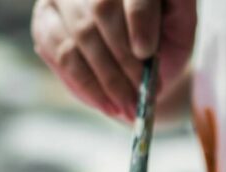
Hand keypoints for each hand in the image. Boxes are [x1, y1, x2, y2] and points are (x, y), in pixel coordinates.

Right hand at [31, 0, 196, 118]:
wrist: (139, 55)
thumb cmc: (163, 36)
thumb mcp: (180, 23)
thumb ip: (178, 11)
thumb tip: (163, 16)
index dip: (138, 18)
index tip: (145, 52)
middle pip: (101, 10)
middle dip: (124, 60)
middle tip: (141, 94)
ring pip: (81, 36)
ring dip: (108, 79)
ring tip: (129, 107)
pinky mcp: (45, 19)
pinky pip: (60, 53)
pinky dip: (87, 85)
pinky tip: (108, 105)